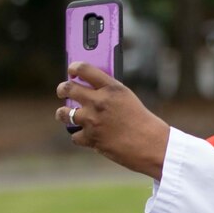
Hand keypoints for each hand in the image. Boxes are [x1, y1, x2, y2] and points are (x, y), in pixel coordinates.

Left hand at [56, 62, 170, 178]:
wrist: (151, 145)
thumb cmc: (143, 122)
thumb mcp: (128, 99)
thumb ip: (109, 93)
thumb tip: (89, 90)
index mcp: (111, 88)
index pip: (85, 69)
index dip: (75, 67)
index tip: (71, 69)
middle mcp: (99, 101)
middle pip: (69, 89)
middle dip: (62, 89)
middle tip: (62, 91)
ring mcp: (92, 120)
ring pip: (64, 113)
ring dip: (63, 113)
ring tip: (64, 114)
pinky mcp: (90, 138)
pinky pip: (74, 135)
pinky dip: (79, 136)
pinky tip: (85, 135)